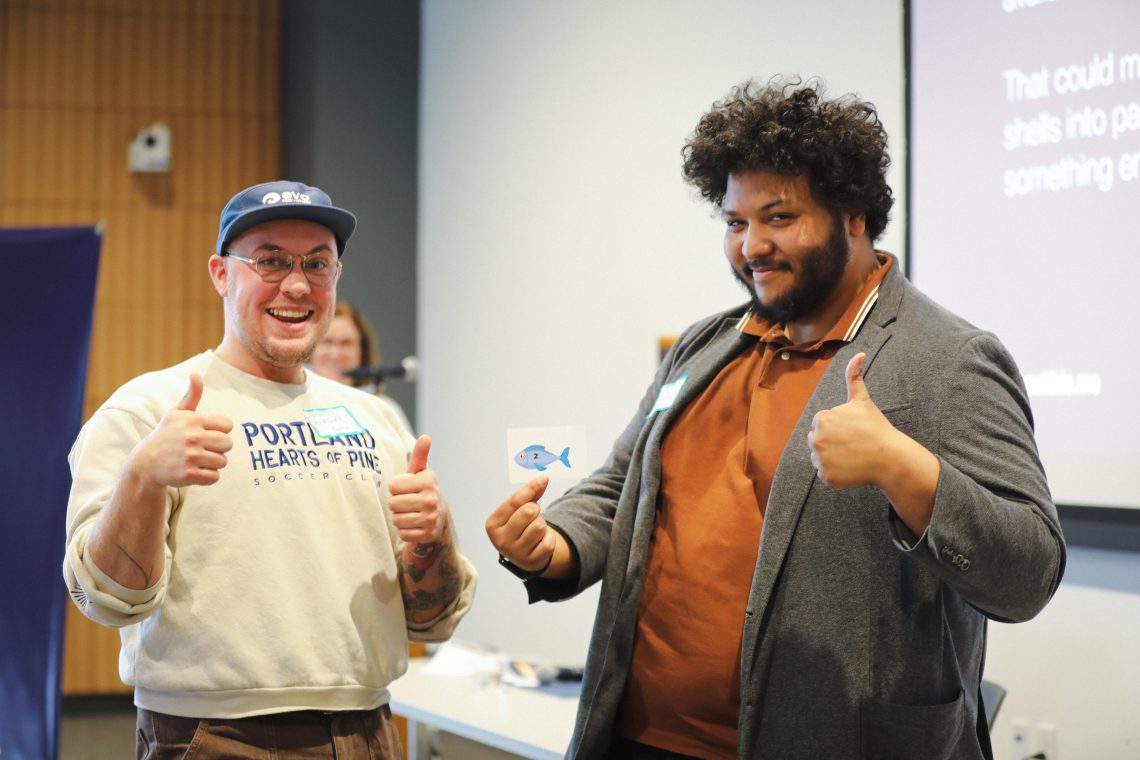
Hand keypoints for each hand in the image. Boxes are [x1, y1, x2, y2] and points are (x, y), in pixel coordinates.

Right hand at [133, 373, 233, 488]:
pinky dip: (207, 477)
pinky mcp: (188, 474)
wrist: (146, 463)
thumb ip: (191, 395)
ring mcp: (190, 456)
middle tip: (201, 449)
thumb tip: (195, 373)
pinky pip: (214, 477)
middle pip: (228, 444)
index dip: (219, 431)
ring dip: (212, 464)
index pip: (227, 425)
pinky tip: (194, 472)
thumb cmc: (167, 436)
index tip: (205, 434)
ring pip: (223, 462)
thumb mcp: (176, 414)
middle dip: (218, 448)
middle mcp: (192, 437)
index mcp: (192, 420)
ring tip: (196, 460)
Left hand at [389, 435, 448, 543]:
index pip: (393, 485)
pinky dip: (405, 532)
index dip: (395, 488)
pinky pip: (403, 534)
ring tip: (410, 514)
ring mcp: (431, 517)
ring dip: (399, 519)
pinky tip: (414, 526)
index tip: (406, 489)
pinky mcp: (428, 534)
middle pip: (393, 504)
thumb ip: (420, 454)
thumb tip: (426, 437)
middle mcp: (432, 498)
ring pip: (397, 520)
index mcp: (428, 481)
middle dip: (396, 505)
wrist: (439, 517)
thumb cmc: (422, 491)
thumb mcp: (420, 473)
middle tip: (407, 504)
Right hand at [485, 475, 556, 572]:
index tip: (544, 478)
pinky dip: (548, 538)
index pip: (514, 501)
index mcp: (493, 524)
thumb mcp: (516, 511)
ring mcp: (516, 553)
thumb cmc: (518, 525)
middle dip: (535, 509)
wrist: (522, 554)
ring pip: (540, 526)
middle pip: (529, 511)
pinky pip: (548, 542)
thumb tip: (543, 479)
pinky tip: (539, 541)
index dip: (531, 488)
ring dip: (542, 524)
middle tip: (532, 514)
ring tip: (534, 529)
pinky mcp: (531, 561)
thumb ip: (528, 495)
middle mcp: (501, 540)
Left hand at [808, 353, 897, 488]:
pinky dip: (835, 472)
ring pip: (819, 456)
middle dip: (831, 441)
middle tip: (852, 443)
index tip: (852, 430)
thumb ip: (854, 377)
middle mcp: (816, 438)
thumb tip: (859, 353)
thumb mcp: (862, 400)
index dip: (838, 427)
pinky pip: (824, 472)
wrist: (889, 457)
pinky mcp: (825, 476)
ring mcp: (820, 459)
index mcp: (821, 419)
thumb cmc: (875, 427)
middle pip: (817, 440)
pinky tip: (850, 466)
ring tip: (851, 454)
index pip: (821, 424)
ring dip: (831, 456)